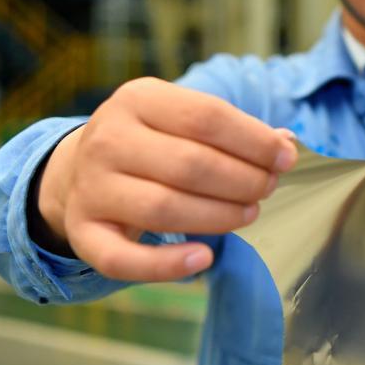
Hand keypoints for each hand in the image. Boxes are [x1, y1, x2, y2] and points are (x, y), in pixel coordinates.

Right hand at [35, 77, 298, 280]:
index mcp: (138, 99)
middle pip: (190, 164)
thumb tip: (286, 145)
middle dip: (243, 180)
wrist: (78, 169)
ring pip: (164, 208)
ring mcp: (91, 186)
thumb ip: (233, 130)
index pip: (207, 116)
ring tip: (249, 213)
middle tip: (267, 188)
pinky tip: (203, 258)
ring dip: (219, 217)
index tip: (285, 159)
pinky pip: (123, 259)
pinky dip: (167, 265)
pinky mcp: (83, 231)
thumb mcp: (182, 119)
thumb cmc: (152, 142)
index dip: (255, 140)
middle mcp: (108, 138)